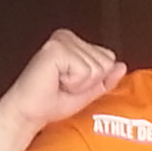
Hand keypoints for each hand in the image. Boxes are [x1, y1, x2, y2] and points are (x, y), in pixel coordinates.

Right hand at [0, 29, 127, 135]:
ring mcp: (61, 40)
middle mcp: (67, 37)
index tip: (71, 84)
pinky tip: (56, 81)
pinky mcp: (56, 49)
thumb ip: (106, 78)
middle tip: (64, 85)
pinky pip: (85, 71)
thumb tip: (122, 66)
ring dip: (80, 84)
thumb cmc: (51, 102)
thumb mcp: (87, 92)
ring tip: (59, 84)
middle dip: (88, 82)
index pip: (108, 57)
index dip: (94, 80)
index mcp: (74, 42)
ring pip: (97, 67)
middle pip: (106, 61)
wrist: (29, 113)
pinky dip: (73, 84)